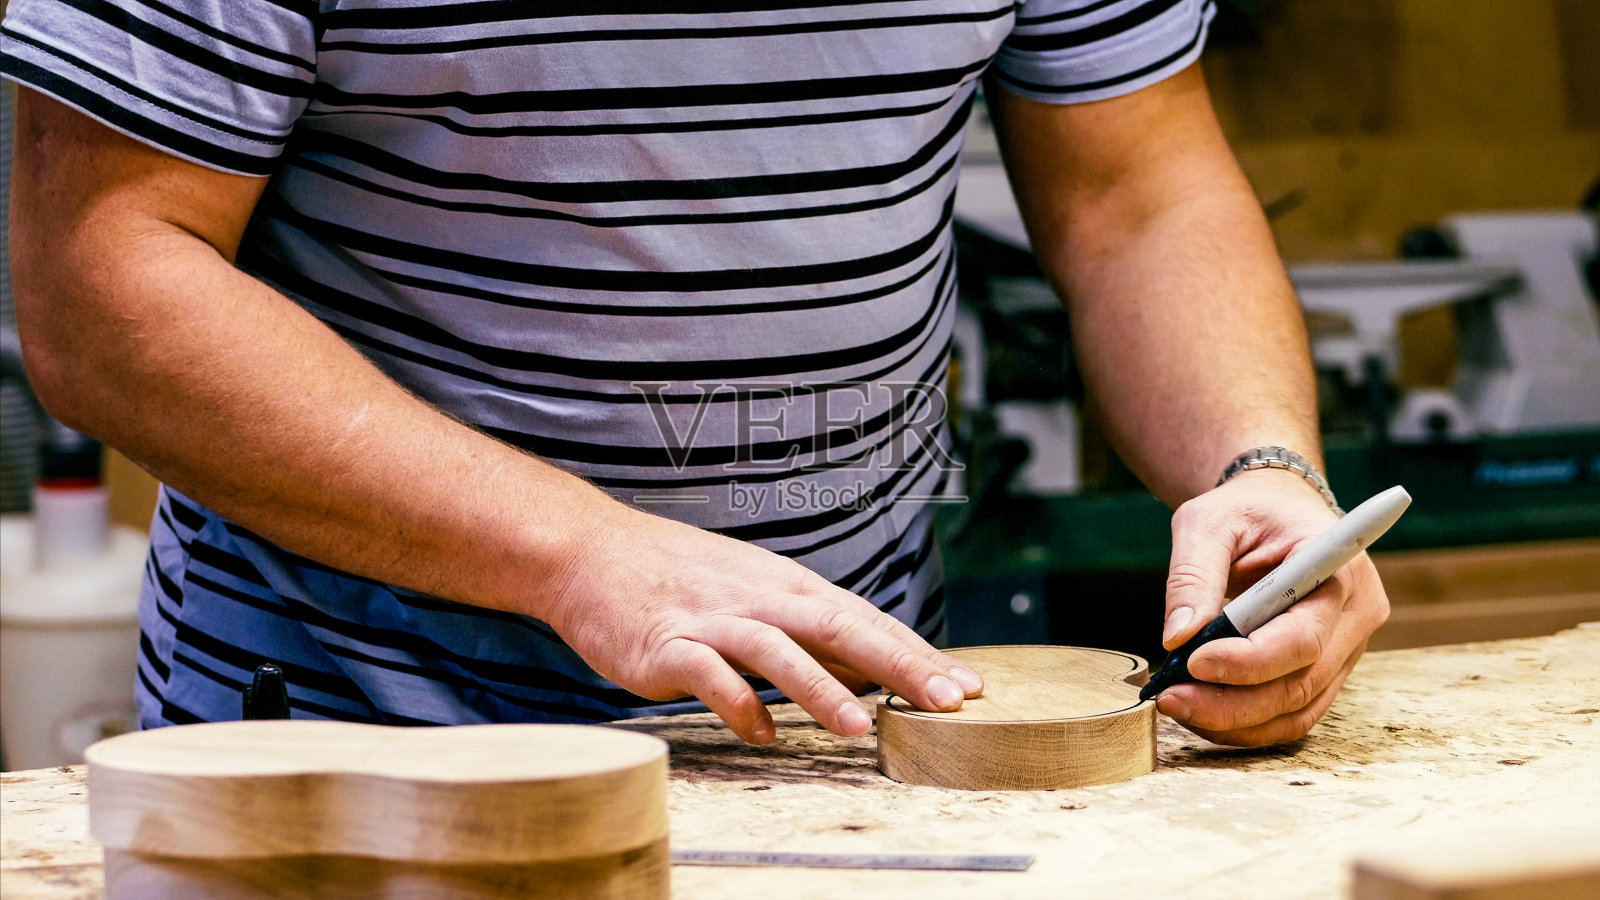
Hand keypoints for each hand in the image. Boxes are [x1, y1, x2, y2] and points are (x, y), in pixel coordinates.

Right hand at [541, 503, 983, 743]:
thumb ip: (808, 631)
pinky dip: (736, 702)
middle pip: (841, 627)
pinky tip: (761, 731)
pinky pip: (707, 673)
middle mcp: (760, 598)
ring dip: (822, 688)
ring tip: (862, 726)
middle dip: (898, 664)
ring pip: (778, 650)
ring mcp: (713, 619)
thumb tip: (872, 667)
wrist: (592, 552)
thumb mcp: (755, 594)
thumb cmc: (680, 579)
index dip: (917, 653)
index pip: (865, 620)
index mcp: (787, 588)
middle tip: (947, 700)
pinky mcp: (667, 643)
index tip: (967, 685)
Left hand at [1154, 470, 1389, 745]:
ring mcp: (1346, 650)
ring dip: (1233, 722)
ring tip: (1176, 705)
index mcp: (1338, 570)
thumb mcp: (1207, 521)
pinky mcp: (1327, 671)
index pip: (1302, 638)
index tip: (1191, 661)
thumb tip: (1176, 638)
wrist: (1276, 510)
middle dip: (1230, 703)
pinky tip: (1200, 711)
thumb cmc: (1246, 510)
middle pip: (1300, 684)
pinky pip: (1291, 714)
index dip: (1248, 661)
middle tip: (1170, 697)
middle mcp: (1355, 617)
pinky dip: (1244, 723)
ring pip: (1296, 710)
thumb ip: (1192, 574)